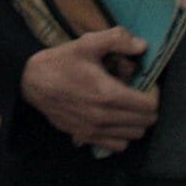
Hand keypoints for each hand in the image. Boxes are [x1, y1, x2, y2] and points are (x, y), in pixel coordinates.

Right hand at [20, 26, 159, 152]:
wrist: (32, 82)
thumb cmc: (62, 62)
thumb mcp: (88, 43)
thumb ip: (118, 40)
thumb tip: (143, 46)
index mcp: (108, 94)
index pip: (150, 106)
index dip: (153, 93)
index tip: (146, 83)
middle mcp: (104, 117)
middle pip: (145, 122)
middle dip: (147, 106)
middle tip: (138, 92)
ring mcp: (94, 130)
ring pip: (133, 136)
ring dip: (136, 121)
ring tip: (128, 106)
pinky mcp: (85, 137)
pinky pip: (117, 145)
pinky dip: (122, 134)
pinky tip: (115, 119)